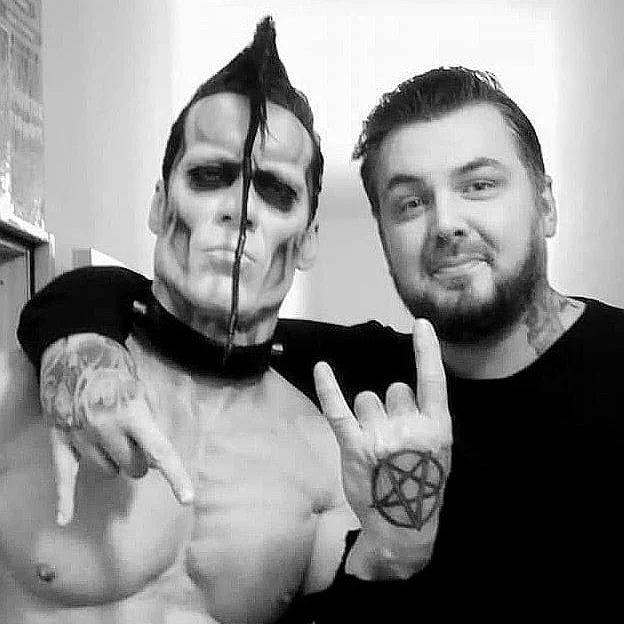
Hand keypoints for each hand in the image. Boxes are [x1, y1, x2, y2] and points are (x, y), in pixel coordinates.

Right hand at [40, 334, 193, 524]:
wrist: (73, 348)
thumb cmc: (114, 366)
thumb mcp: (141, 387)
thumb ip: (150, 419)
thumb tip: (155, 454)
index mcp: (131, 412)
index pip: (159, 451)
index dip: (175, 476)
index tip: (186, 498)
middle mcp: (105, 428)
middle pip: (133, 466)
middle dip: (140, 458)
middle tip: (136, 437)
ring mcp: (80, 436)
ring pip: (107, 471)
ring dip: (115, 462)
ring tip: (111, 437)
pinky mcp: (59, 439)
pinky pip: (63, 475)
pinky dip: (64, 498)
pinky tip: (64, 518)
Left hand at [313, 319, 451, 576]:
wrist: (402, 526)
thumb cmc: (420, 484)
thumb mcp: (439, 451)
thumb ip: (425, 419)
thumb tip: (399, 390)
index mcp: (437, 428)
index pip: (433, 380)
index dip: (428, 350)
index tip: (421, 323)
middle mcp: (410, 428)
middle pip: (394, 390)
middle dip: (392, 408)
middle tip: (393, 440)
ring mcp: (381, 437)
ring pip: (368, 399)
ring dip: (368, 414)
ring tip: (374, 444)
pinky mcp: (354, 447)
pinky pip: (338, 409)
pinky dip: (328, 387)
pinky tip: (321, 368)